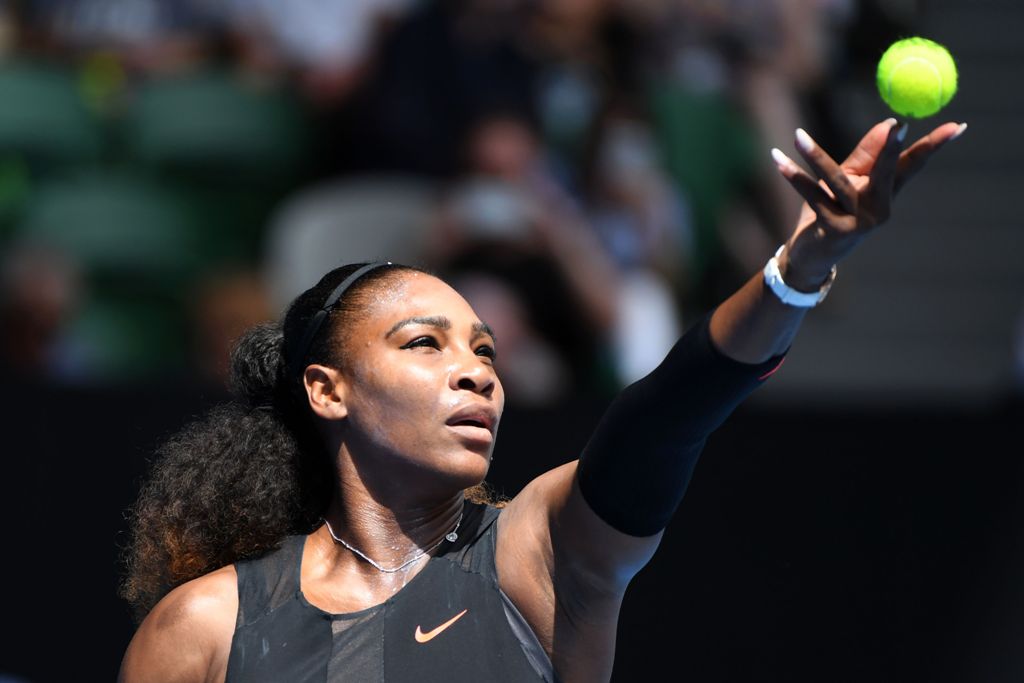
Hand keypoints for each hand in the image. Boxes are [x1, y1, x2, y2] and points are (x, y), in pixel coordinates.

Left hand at [770, 118, 965, 290]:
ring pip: (838, 181)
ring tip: (798, 136)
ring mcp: (858, 222)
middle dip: (892, 149)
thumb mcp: (848, 180)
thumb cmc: (830, 213)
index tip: (957, 126)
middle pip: (887, 172)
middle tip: (897, 125)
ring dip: (815, 156)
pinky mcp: (834, 230)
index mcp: (886, 193)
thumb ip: (865, 155)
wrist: (810, 256)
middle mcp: (879, 208)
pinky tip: (777, 159)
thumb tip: (888, 123)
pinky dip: (793, 177)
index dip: (934, 146)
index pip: (913, 164)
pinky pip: (812, 195)